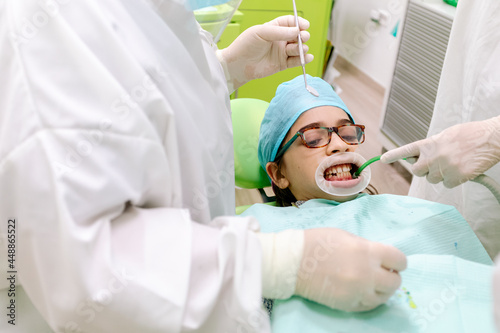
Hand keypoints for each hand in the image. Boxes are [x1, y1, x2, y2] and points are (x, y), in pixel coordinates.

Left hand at [217, 15, 312, 89]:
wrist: (238, 65)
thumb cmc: (245, 45)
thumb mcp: (261, 33)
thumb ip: (280, 32)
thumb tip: (297, 31)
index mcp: (274, 28)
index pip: (290, 22)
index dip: (299, 23)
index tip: (305, 26)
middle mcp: (279, 40)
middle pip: (297, 35)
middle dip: (303, 36)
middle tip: (302, 38)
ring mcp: (282, 52)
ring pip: (299, 48)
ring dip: (302, 48)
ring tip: (300, 50)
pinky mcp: (282, 64)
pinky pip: (296, 61)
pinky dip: (304, 59)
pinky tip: (307, 58)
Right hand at [295, 228, 406, 311]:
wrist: (292, 262)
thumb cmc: (317, 242)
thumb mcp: (345, 236)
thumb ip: (366, 246)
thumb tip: (379, 257)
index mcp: (367, 251)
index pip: (399, 260)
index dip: (397, 261)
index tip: (392, 262)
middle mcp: (366, 273)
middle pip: (395, 282)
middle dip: (391, 276)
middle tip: (381, 273)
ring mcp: (358, 292)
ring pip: (384, 297)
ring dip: (381, 289)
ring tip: (370, 283)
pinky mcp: (348, 304)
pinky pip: (369, 306)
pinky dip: (369, 298)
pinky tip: (361, 291)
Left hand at [381, 116, 499, 187]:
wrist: (492, 138)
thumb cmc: (472, 135)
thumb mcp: (448, 135)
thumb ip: (433, 146)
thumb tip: (424, 155)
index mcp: (430, 143)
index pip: (407, 150)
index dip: (394, 155)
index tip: (382, 159)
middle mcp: (433, 155)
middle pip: (417, 171)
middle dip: (425, 170)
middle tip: (438, 164)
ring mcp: (444, 167)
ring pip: (433, 179)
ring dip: (441, 175)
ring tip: (456, 163)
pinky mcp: (456, 177)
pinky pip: (448, 185)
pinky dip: (455, 180)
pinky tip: (464, 170)